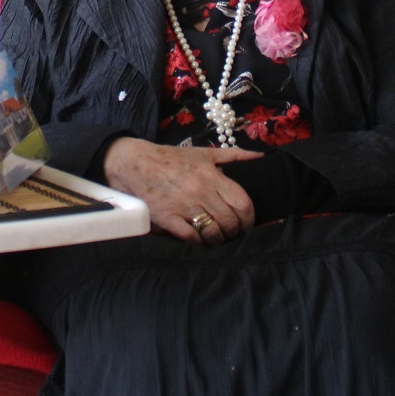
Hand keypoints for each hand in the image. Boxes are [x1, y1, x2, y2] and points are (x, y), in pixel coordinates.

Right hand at [101, 137, 261, 243]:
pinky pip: (191, 238)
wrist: (135, 164)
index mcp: (211, 175)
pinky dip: (199, 242)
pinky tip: (200, 239)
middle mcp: (200, 191)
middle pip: (230, 221)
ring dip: (219, 239)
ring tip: (218, 238)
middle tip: (234, 233)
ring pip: (213, 233)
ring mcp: (183, 206)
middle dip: (236, 231)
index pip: (242, 202)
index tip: (247, 222)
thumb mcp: (203, 153)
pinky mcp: (168, 219)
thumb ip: (234, 155)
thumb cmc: (171, 159)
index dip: (250, 217)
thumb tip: (260, 157)